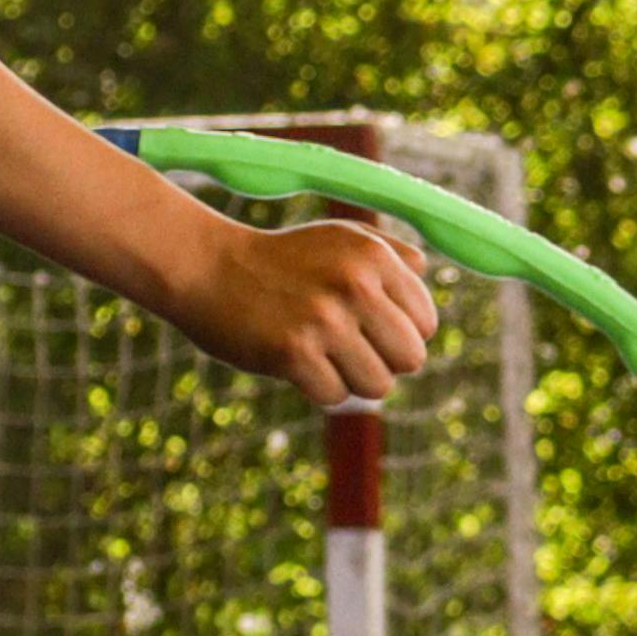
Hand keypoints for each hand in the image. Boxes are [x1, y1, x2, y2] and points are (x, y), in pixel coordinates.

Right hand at [167, 212, 435, 406]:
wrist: (209, 268)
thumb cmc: (281, 259)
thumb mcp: (339, 239)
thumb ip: (390, 253)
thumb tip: (426, 273)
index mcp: (375, 256)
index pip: (427, 324)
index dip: (401, 334)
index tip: (369, 327)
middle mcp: (356, 284)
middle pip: (411, 359)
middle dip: (383, 362)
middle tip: (348, 348)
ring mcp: (324, 320)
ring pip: (377, 386)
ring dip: (352, 379)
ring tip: (323, 355)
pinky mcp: (293, 353)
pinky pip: (335, 397)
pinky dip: (317, 388)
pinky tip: (295, 362)